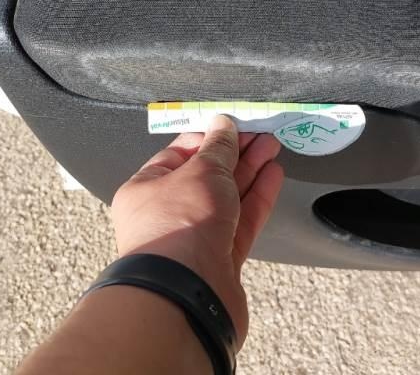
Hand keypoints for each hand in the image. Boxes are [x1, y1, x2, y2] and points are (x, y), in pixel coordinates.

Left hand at [111, 115, 284, 346]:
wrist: (187, 295)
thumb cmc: (177, 228)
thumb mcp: (201, 171)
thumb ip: (218, 148)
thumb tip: (224, 125)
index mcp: (146, 190)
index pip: (179, 154)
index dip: (209, 137)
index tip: (234, 125)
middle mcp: (167, 215)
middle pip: (207, 175)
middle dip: (235, 153)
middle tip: (261, 134)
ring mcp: (195, 238)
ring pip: (227, 197)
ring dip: (251, 171)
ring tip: (272, 147)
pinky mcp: (221, 260)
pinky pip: (241, 221)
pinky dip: (257, 198)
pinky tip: (273, 177)